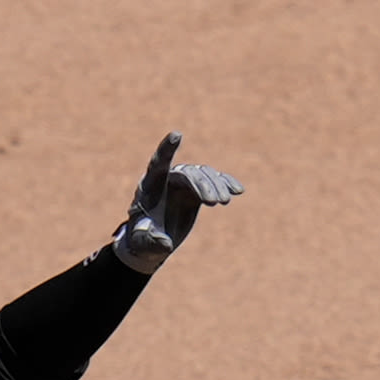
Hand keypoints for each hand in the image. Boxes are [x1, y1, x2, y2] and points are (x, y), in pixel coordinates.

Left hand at [110, 132, 241, 271]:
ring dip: (216, 185)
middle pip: (188, 173)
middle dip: (203, 184)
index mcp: (150, 186)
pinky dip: (226, 183)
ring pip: (203, 175)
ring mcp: (183, 183)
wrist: (151, 244)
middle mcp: (167, 179)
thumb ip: (151, 241)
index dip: (167, 149)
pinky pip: (214, 181)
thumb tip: (165, 244)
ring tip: (224, 201)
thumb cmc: (141, 241)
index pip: (158, 162)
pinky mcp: (197, 191)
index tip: (177, 135)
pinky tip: (238, 191)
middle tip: (214, 202)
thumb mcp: (142, 243)